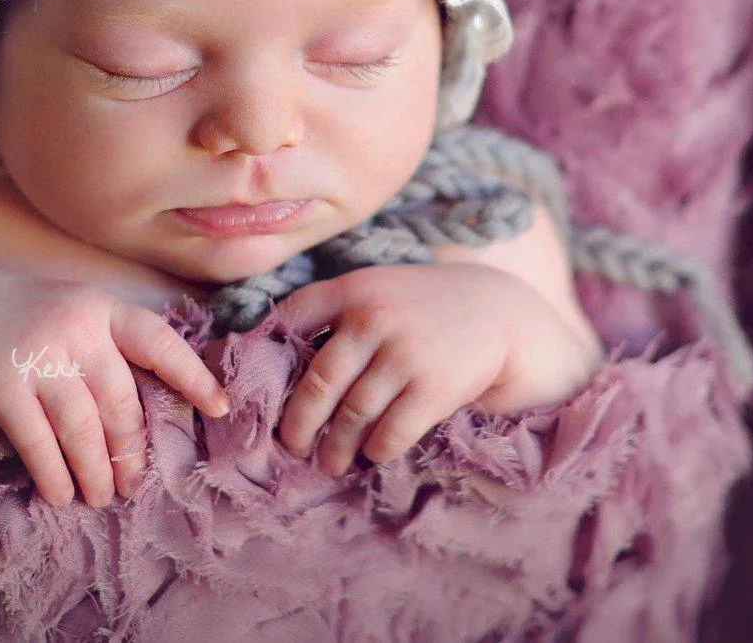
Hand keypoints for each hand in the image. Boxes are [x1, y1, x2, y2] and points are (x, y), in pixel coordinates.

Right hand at [0, 256, 231, 508]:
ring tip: (101, 498)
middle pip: (120, 401)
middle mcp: (75, 328)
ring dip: (96, 472)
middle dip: (131, 450)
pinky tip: (61, 495)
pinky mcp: (1, 383)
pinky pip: (37, 441)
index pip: (159, 341)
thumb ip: (114, 344)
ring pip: (83, 429)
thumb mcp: (78, 310)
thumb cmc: (29, 317)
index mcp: (102, 309)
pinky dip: (54, 474)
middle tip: (134, 484)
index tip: (220, 408)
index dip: (193, 376)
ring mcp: (37, 355)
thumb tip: (162, 403)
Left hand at [269, 262, 602, 476]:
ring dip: (336, 449)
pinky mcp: (435, 387)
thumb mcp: (376, 289)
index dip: (264, 355)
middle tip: (293, 446)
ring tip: (330, 462)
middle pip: (317, 385)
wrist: (497, 310)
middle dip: (297, 425)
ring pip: (352, 417)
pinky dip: (376, 451)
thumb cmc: (420, 307)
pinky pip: (390, 434)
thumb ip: (330, 311)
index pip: (291, 320)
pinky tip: (372, 454)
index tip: (254, 390)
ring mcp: (405, 354)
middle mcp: (374, 318)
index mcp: (353, 289)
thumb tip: (264, 350)